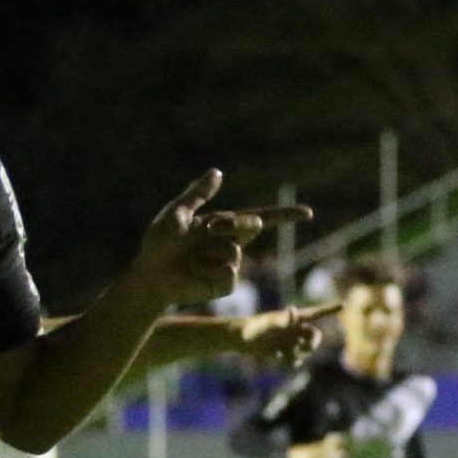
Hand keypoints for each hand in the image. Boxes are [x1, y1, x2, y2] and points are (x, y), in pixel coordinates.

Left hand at [129, 171, 310, 308]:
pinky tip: (193, 274)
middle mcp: (230, 242)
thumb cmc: (159, 243)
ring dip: (209, 252)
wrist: (150, 275)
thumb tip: (218, 172)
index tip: (307, 213)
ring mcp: (229, 264)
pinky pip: (229, 274)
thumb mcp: (176, 214)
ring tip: (189, 259)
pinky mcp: (224, 285)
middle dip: (233, 224)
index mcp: (223, 224)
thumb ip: (198, 194)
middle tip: (209, 229)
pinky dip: (209, 272)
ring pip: (234, 252)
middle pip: (249, 226)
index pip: (260, 218)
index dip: (285, 215)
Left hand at [237, 301, 340, 368]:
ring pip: (305, 350)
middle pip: (315, 336)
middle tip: (308, 348)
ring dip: (299, 354)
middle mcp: (294, 329)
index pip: (316, 313)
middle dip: (314, 343)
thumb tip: (294, 309)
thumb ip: (285, 319)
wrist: (239, 338)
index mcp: (294, 319)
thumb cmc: (254, 327)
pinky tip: (276, 357)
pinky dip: (289, 361)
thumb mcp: (271, 323)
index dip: (330, 309)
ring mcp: (289, 341)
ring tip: (284, 353)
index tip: (344, 305)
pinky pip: (294, 360)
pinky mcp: (283, 352)